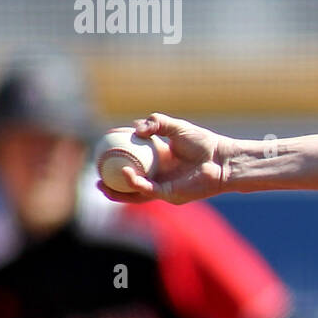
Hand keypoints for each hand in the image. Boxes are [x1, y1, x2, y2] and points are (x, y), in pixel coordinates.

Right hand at [97, 113, 233, 204]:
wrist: (221, 159)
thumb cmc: (203, 142)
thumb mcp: (176, 127)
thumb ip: (156, 123)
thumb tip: (135, 128)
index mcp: (158, 159)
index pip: (132, 159)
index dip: (116, 155)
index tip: (101, 147)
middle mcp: (158, 174)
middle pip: (128, 181)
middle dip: (110, 182)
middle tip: (95, 173)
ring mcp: (163, 186)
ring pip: (134, 192)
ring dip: (117, 191)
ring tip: (101, 184)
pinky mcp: (170, 195)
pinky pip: (147, 191)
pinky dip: (135, 184)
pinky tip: (127, 174)